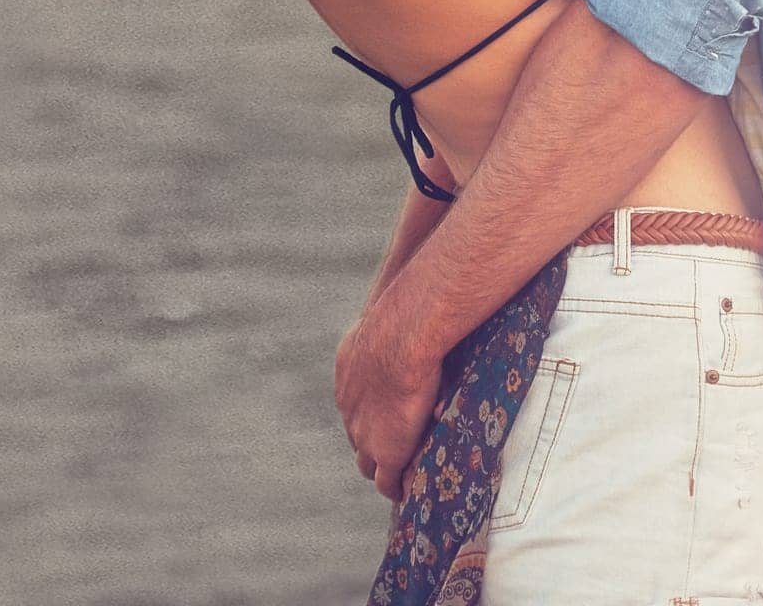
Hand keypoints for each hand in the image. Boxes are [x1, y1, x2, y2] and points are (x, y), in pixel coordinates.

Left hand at [334, 296, 444, 501]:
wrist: (401, 334)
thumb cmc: (404, 312)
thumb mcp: (391, 308)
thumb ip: (399, 307)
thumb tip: (415, 273)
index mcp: (347, 373)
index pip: (356, 401)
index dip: (372, 409)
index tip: (388, 410)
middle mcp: (348, 405)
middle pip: (357, 435)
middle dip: (373, 441)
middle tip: (392, 445)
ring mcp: (364, 432)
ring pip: (368, 463)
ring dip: (384, 467)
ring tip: (402, 473)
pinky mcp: (387, 452)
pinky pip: (389, 482)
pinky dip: (399, 487)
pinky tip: (410, 489)